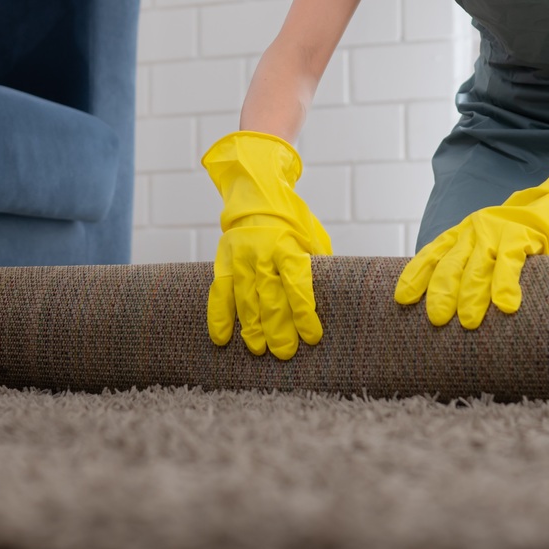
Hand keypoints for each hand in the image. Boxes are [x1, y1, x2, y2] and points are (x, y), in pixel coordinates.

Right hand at [201, 131, 331, 358]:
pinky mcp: (223, 262)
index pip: (297, 284)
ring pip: (244, 299)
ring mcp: (240, 258)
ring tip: (258, 349)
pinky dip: (218, 316)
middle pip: (270, 297)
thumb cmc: (292, 223)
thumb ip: (315, 266)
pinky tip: (222, 338)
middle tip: (284, 352)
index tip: (311, 336)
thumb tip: (329, 298)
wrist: (257, 196)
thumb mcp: (312, 238)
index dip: (303, 313)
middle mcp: (262, 253)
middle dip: (278, 328)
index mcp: (288, 246)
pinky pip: (219, 293)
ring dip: (251, 328)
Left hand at [393, 137, 548, 329]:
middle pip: (451, 264)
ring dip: (472, 295)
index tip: (402, 299)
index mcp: (463, 233)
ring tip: (468, 322)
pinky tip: (505, 306)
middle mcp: (475, 229)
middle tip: (436, 320)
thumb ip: (473, 269)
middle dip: (441, 292)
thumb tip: (452, 310)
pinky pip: (510, 262)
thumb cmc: (524, 239)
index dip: (416, 275)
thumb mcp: (492, 249)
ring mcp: (498, 230)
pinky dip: (505, 284)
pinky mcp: (524, 234)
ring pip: (478, 266)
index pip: (433, 254)